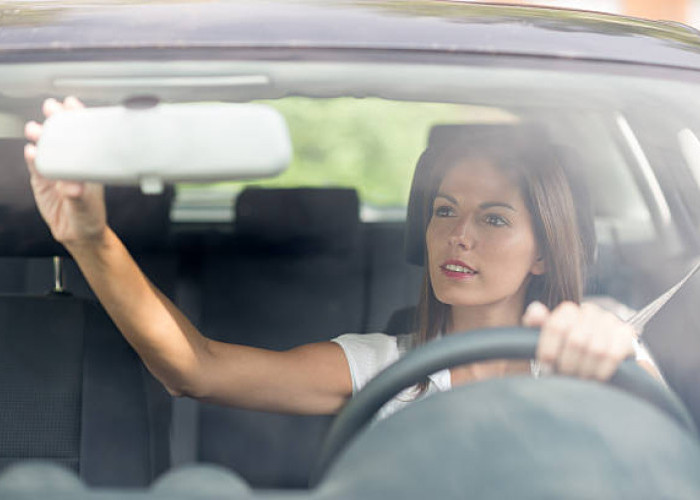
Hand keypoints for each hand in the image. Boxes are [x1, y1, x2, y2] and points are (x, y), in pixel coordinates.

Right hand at [24, 97, 106, 246]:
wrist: (76, 232)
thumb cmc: (90, 216)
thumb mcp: (87, 206)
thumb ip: (78, 196)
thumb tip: (70, 187)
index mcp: (88, 164)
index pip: (84, 135)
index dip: (77, 117)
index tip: (71, 104)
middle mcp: (72, 163)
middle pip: (62, 135)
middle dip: (56, 119)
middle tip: (50, 108)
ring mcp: (55, 170)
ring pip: (46, 146)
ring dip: (40, 135)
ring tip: (35, 129)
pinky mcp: (42, 180)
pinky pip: (35, 165)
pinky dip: (32, 157)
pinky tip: (31, 150)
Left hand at [522, 301, 635, 380]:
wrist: (591, 362)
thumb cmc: (563, 352)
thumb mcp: (543, 340)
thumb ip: (535, 324)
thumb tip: (536, 311)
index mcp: (567, 310)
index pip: (556, 326)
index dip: (550, 350)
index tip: (546, 365)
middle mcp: (589, 311)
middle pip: (576, 341)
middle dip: (568, 364)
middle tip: (565, 374)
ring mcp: (609, 321)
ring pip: (596, 350)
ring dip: (585, 369)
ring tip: (579, 376)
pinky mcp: (626, 334)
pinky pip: (614, 355)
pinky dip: (602, 370)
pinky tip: (596, 377)